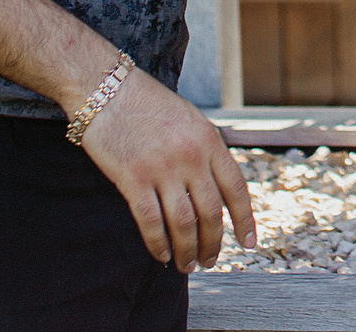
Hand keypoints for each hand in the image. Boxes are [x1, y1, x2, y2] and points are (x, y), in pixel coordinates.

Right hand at [77, 67, 256, 270]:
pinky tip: (162, 255)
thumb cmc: (148, 105)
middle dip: (213, 243)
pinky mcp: (133, 178)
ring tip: (187, 265)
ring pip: (184, 223)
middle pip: (211, 212)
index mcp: (209, 140)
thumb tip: (218, 190)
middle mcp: (190, 156)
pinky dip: (158, 243)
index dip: (244, 220)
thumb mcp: (190, 120)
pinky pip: (151, 221)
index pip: (236, 188)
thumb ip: (205, 151)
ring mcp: (162, 168)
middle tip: (209, 260)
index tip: (249, 243)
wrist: (106, 89)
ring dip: (188, 250)